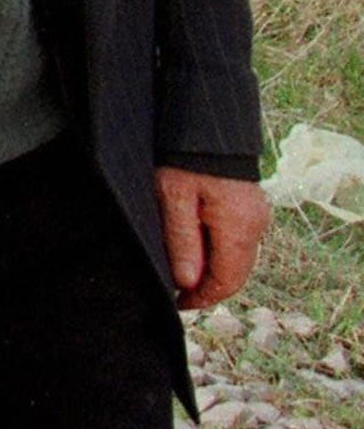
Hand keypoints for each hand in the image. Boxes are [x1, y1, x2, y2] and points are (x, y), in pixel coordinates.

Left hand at [156, 167, 267, 307]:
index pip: (227, 280)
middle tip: (177, 294)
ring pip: (236, 259)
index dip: (203, 297)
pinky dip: (217, 253)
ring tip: (181, 274)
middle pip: (235, 273)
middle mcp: (255, 225)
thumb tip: (188, 282)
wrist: (204, 125)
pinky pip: (236, 241)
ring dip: (212, 271)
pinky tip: (194, 250)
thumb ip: (182, 240)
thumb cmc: (183, 159)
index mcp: (239, 226)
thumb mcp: (173, 198)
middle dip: (207, 288)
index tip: (177, 303)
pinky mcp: (248, 208)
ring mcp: (255, 216)